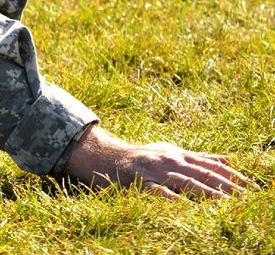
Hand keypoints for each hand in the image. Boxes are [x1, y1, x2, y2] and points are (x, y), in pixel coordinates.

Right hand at [62, 124, 251, 197]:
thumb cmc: (142, 157)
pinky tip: (188, 208)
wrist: (106, 157)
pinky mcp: (142, 183)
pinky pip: (161, 194)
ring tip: (227, 204)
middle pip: (205, 174)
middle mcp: (171, 161)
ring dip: (209, 194)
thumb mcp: (171, 152)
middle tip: (248, 198)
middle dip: (228, 187)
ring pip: (188, 183)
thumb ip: (198, 157)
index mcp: (180, 154)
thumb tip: (228, 160)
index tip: (254, 188)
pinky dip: (175, 201)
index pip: (213, 165)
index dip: (234, 176)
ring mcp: (157, 172)